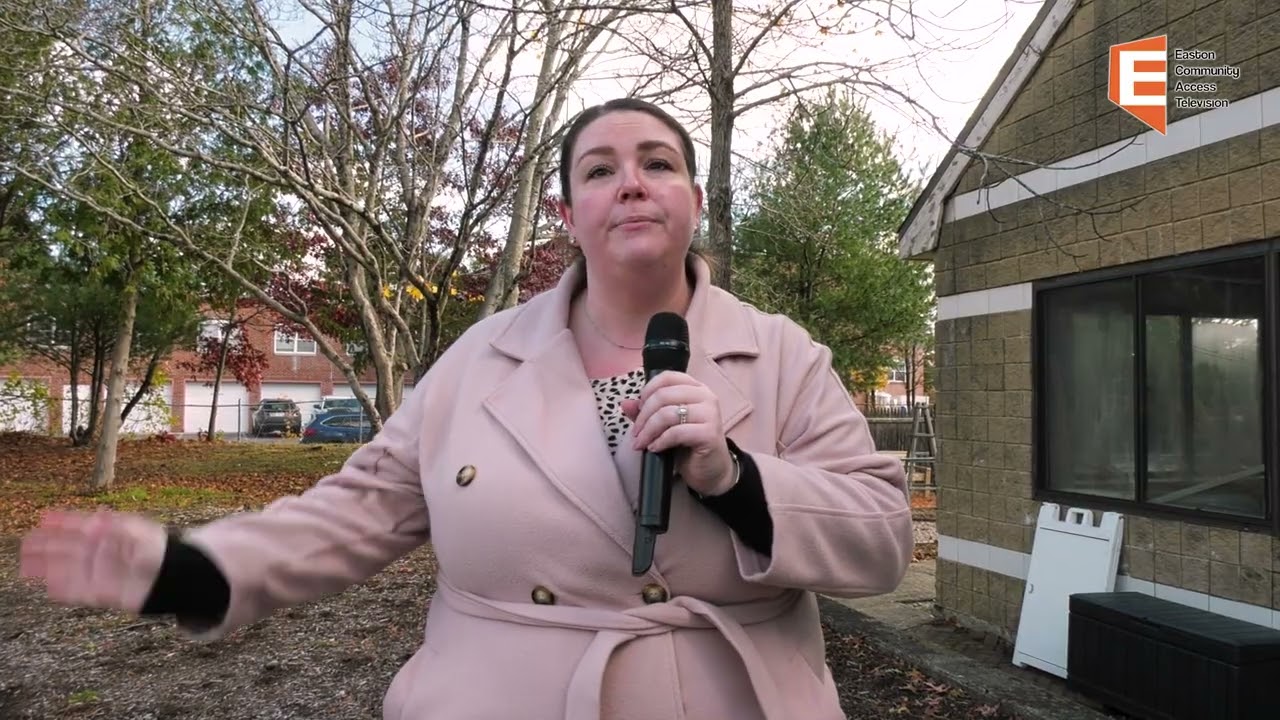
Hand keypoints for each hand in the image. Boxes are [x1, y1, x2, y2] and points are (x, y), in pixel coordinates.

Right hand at [19, 509, 167, 613]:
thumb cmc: (159, 549)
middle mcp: (98, 552)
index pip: (79, 525)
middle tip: (25, 543)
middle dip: (45, 545)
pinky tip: (48, 588)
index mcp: (107, 534)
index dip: (62, 521)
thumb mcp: (140, 533)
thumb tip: (98, 518)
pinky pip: (77, 591)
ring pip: (66, 569)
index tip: (44, 518)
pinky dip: (63, 589)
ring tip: (26, 566)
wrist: (174, 575)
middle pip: (66, 548)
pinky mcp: (101, 593)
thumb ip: (117, 527)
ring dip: (46, 567)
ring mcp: (97, 572)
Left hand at [621, 371, 735, 496]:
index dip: (648, 390)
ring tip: (642, 443)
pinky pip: (676, 432)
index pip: (667, 377)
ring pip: (667, 414)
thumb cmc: (688, 445)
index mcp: (696, 388)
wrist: (710, 470)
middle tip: (635, 433)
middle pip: (663, 395)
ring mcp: (710, 414)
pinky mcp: (709, 433)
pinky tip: (655, 448)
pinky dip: (660, 441)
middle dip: (643, 416)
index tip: (638, 409)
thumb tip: (625, 403)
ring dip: (648, 430)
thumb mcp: (664, 425)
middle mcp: (706, 396)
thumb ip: (647, 412)